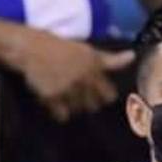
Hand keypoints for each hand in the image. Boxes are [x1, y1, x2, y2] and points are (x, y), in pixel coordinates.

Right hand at [12, 27, 133, 121]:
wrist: (29, 47)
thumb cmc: (59, 46)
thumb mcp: (87, 50)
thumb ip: (110, 59)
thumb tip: (133, 56)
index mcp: (94, 68)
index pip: (109, 95)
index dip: (105, 96)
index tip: (98, 94)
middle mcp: (83, 79)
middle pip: (94, 105)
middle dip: (89, 102)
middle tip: (78, 95)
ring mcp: (68, 89)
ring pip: (79, 111)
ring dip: (74, 107)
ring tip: (65, 96)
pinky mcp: (52, 96)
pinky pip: (62, 115)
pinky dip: (59, 112)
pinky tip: (55, 102)